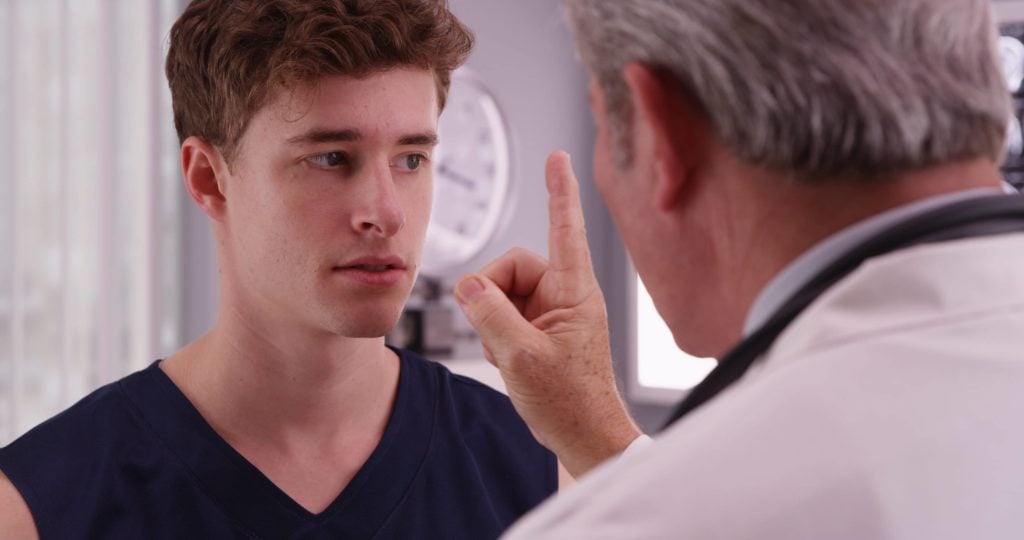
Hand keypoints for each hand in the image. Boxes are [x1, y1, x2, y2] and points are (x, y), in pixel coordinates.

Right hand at [454, 151, 641, 477]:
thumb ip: (489, 313)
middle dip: (492, 297)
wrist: (583, 436)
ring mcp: (552, 312)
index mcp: (574, 291)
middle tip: (494, 334)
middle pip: (511, 267)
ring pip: (502, 292)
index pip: (565, 229)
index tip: (557, 156)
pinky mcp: (541, 328)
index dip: (559, 190)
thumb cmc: (569, 401)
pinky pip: (505, 314)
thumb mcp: (520, 356)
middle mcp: (565, 294)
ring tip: (509, 356)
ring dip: (493, 323)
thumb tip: (468, 285)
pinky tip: (511, 361)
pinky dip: (498, 336)